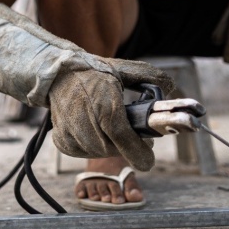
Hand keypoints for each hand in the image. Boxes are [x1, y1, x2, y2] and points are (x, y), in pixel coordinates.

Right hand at [0, 3, 173, 168]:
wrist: (56, 74)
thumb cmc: (92, 71)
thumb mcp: (122, 69)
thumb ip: (149, 77)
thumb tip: (172, 85)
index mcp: (106, 107)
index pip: (125, 138)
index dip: (139, 152)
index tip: (148, 158)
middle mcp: (88, 123)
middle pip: (115, 149)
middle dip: (125, 145)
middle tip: (128, 132)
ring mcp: (73, 134)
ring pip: (99, 153)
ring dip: (108, 145)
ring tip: (108, 128)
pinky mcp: (63, 141)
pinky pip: (84, 153)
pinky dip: (92, 146)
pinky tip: (92, 130)